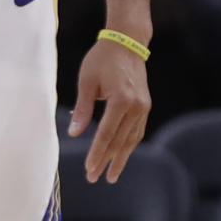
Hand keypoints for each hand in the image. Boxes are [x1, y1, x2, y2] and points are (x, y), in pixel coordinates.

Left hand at [68, 39, 150, 182]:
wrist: (127, 42)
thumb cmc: (102, 59)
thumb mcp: (87, 81)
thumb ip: (82, 108)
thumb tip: (74, 133)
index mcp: (121, 99)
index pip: (106, 134)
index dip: (97, 153)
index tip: (89, 169)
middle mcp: (136, 106)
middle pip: (119, 141)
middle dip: (106, 161)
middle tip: (94, 178)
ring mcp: (144, 106)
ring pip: (131, 139)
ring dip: (121, 158)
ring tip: (111, 175)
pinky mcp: (145, 105)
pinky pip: (137, 130)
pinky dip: (129, 145)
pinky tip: (121, 155)